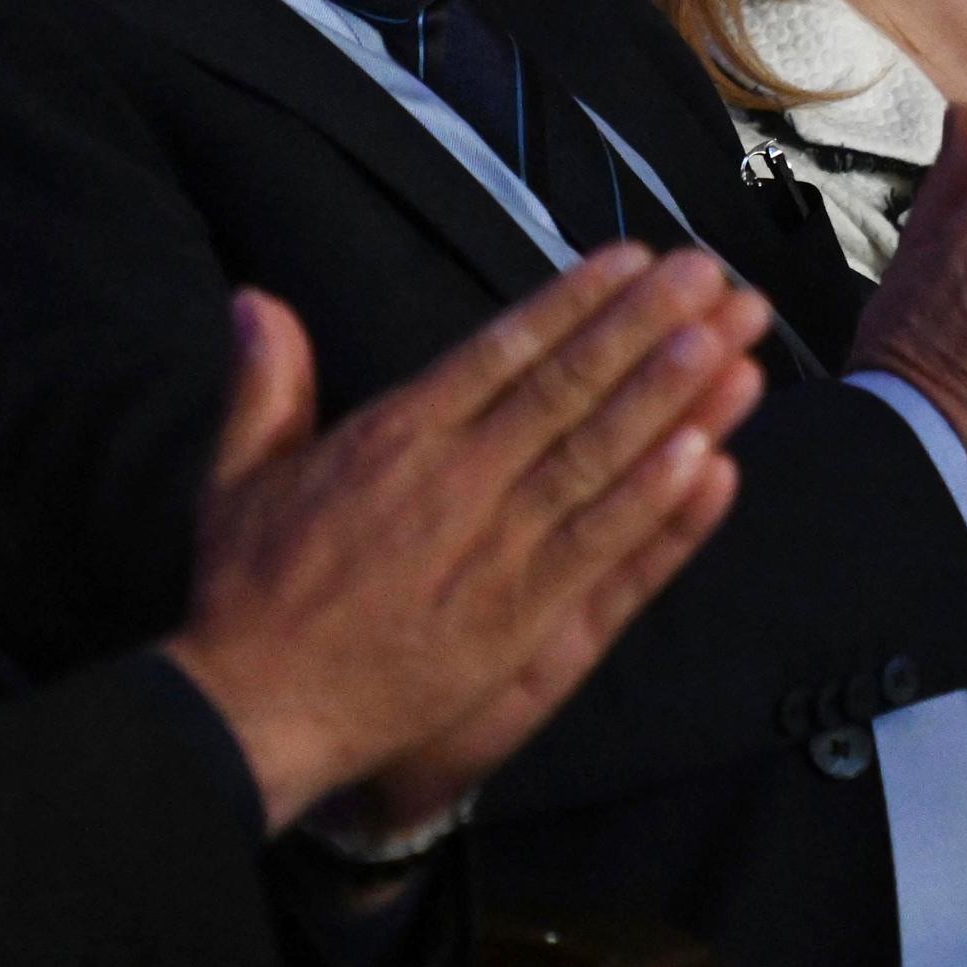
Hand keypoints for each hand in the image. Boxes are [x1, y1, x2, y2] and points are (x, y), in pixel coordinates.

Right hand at [163, 255, 769, 831]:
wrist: (257, 708)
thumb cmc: (249, 592)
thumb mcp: (241, 473)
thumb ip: (267, 382)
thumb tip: (256, 298)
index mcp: (398, 435)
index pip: (505, 350)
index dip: (576, 301)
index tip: (635, 259)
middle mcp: (457, 479)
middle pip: (570, 388)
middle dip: (647, 328)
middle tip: (714, 277)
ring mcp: (495, 550)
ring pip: (598, 459)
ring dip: (668, 398)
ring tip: (726, 342)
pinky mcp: (519, 619)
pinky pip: (601, 551)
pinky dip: (655, 506)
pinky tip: (706, 460)